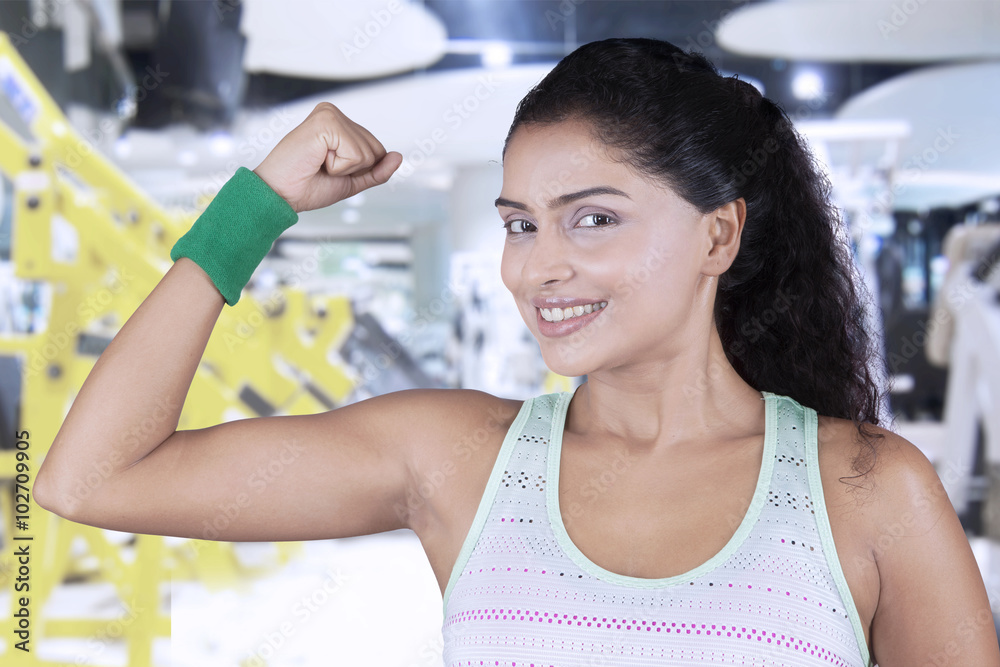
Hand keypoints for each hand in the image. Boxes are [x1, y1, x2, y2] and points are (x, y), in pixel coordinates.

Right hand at [253, 102, 402, 212]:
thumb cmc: (307, 186)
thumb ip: (376, 171)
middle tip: (322, 168)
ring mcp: (329, 114)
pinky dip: (339, 167)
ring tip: (318, 163)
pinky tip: (317, 159)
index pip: (376, 149)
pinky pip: (356, 154)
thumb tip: (399, 157)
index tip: (327, 169)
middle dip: (354, 169)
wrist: (280, 195)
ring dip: (344, 169)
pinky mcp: (326, 122)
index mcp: (338, 122)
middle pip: (375, 150)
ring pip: (367, 153)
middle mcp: (333, 113)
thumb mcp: (350, 181)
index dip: (359, 170)